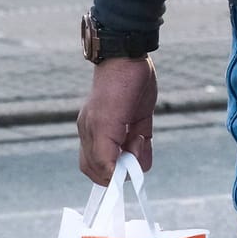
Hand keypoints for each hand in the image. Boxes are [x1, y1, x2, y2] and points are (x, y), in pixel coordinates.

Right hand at [77, 57, 156, 184]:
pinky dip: (146, 149)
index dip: (110, 176)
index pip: (95, 171)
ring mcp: (121, 132)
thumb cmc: (113, 89)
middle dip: (125, 167)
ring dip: (138, 156)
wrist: (129, 60)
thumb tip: (110, 177)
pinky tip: (143, 135)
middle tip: (132, 148)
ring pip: (130, 161)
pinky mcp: (138, 126)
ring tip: (138, 137)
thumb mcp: (104, 124)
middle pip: (113, 169)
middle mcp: (103, 137)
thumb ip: (103, 153)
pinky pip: (142, 149)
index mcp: (90, 136)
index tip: (122, 168)